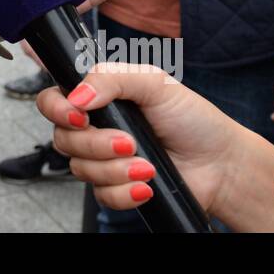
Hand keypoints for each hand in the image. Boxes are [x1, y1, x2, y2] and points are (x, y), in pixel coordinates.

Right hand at [39, 62, 244, 217]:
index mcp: (98, 97)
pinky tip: (147, 185)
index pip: (52, 101)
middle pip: (62, 139)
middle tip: (130, 142)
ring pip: (80, 170)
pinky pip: (101, 195)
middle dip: (96, 144)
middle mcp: (95, 128)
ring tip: (147, 166)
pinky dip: (124, 192)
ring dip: (115, 170)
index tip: (79, 116)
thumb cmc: (192, 118)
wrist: (221, 164)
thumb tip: (78, 95)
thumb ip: (112, 77)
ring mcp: (103, 160)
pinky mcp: (115, 188)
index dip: (56, 109)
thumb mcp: (155, 83)